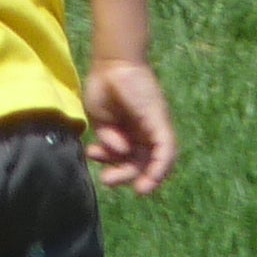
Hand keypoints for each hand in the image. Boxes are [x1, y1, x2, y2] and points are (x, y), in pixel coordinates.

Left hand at [83, 59, 177, 195]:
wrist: (115, 66)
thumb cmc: (140, 90)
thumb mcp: (157, 116)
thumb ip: (162, 143)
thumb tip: (152, 172)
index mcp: (157, 136)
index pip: (158, 164)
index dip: (152, 178)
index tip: (142, 189)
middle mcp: (141, 139)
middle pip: (135, 167)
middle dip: (123, 175)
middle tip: (109, 180)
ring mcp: (122, 135)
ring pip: (118, 161)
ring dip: (109, 165)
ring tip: (96, 156)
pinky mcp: (104, 130)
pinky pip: (103, 150)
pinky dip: (99, 154)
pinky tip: (93, 149)